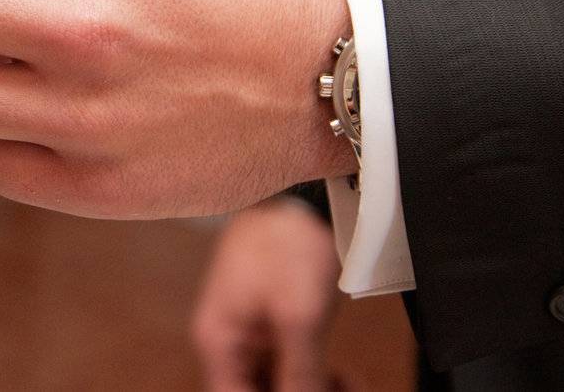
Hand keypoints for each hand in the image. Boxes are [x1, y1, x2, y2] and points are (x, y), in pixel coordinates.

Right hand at [192, 197, 342, 391]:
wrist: (301, 192)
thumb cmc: (287, 240)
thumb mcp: (298, 315)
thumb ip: (300, 372)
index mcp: (218, 339)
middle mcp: (228, 341)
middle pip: (253, 390)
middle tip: (337, 390)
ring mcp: (251, 331)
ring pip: (275, 381)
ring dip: (307, 389)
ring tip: (345, 385)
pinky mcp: (273, 322)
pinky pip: (288, 364)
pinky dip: (314, 376)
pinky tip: (342, 378)